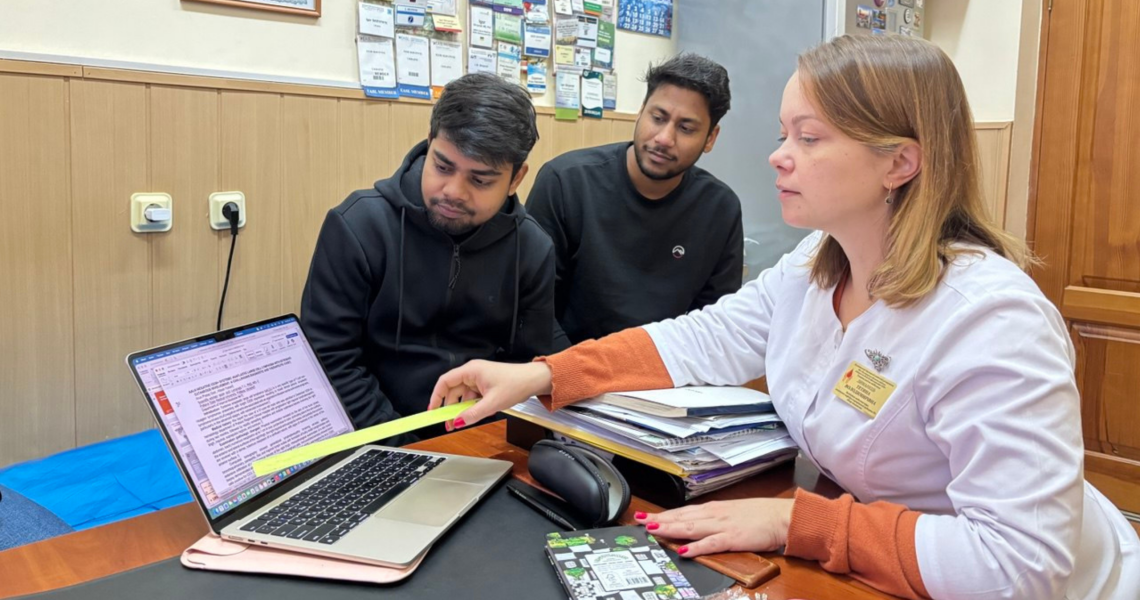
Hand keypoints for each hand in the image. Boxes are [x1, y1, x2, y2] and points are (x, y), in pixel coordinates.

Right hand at [428, 360, 552, 429]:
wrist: (533, 380)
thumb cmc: (516, 383)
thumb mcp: (492, 403)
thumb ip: (472, 414)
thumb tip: (457, 422)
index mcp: (471, 371)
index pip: (445, 381)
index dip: (435, 396)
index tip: (432, 410)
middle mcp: (472, 373)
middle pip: (452, 390)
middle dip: (448, 407)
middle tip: (447, 423)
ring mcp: (479, 379)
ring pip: (462, 395)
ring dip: (460, 409)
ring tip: (459, 422)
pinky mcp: (485, 385)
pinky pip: (472, 397)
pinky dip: (470, 406)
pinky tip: (473, 415)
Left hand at [634, 498, 794, 556]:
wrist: (782, 517)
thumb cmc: (759, 516)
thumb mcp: (732, 514)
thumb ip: (713, 519)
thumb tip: (696, 524)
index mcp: (714, 509)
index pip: (683, 511)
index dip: (663, 514)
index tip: (645, 516)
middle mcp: (714, 514)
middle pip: (682, 517)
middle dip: (659, 519)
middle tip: (639, 521)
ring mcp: (723, 526)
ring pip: (691, 526)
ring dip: (671, 528)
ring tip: (653, 530)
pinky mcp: (733, 538)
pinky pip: (712, 543)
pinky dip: (697, 546)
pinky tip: (684, 550)